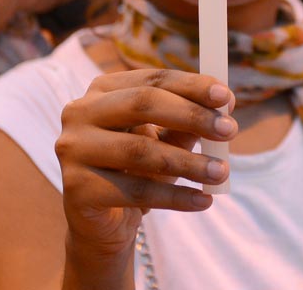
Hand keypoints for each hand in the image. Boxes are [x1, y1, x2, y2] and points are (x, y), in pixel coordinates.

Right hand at [56, 70, 235, 259]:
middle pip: (143, 104)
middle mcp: (80, 111)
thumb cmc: (138, 169)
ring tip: (222, 172)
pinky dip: (175, 197)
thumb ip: (188, 120)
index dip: (193, 86)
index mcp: (103, 89)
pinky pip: (134, 191)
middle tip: (230, 131)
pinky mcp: (75, 187)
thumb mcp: (166, 139)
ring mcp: (73, 149)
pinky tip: (203, 200)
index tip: (228, 97)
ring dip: (189, 162)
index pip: (153, 79)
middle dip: (192, 116)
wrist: (103, 222)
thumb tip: (225, 104)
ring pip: (140, 151)